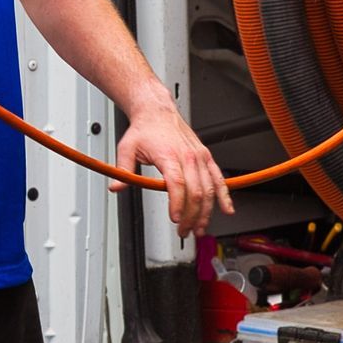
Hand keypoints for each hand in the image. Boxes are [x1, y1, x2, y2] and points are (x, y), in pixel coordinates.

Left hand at [116, 89, 233, 236]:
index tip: (176, 219)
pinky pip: (219, 178)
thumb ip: (122, 170)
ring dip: (206, 212)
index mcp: (169, 154)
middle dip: (191, 216)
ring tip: (200, 228)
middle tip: (184, 231)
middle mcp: (188, 156)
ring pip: (209, 189)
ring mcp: (199, 157)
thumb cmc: (145, 129)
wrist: (158, 111)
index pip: (177, 184)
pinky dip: (224, 195)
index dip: (178, 204)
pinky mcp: (206, 157)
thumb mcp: (127, 148)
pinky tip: (227, 209)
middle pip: (195, 191)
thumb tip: (116, 187)